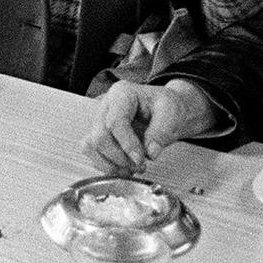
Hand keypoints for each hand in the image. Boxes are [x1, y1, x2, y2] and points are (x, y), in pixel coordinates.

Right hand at [82, 80, 218, 173]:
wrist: (164, 110)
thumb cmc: (166, 106)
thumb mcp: (171, 113)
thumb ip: (161, 132)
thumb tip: (150, 152)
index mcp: (121, 93)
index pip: (115, 121)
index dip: (127, 144)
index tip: (141, 160)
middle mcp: (106, 105)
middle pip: (99, 136)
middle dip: (119, 157)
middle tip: (139, 165)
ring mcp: (100, 120)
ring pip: (91, 146)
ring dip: (111, 164)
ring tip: (132, 169)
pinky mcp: (99, 135)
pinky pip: (93, 154)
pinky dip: (108, 166)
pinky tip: (125, 168)